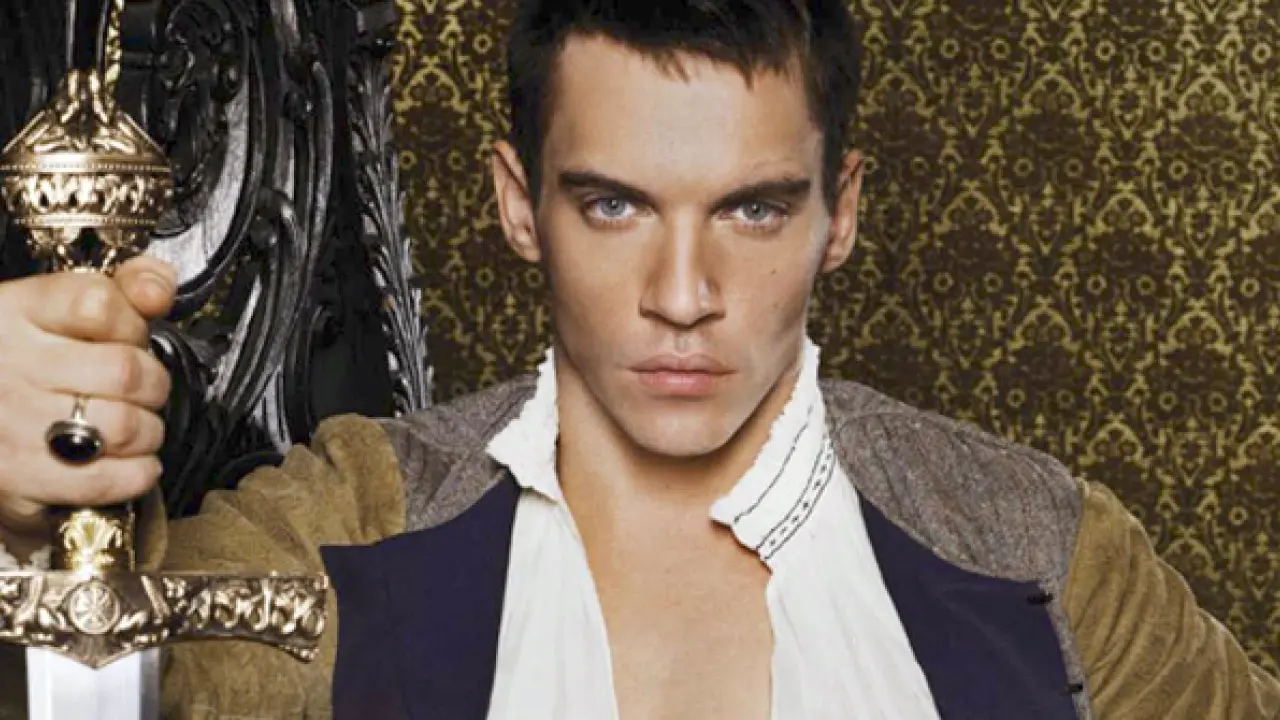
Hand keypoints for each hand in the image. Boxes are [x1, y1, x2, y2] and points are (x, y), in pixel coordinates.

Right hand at [0, 256, 176, 556]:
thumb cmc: (7, 367)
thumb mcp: (46, 313)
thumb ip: (117, 291)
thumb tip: (157, 289)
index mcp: (15, 314)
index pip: (99, 304)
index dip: (132, 323)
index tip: (129, 336)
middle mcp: (11, 367)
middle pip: (125, 371)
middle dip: (152, 383)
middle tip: (140, 391)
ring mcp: (12, 427)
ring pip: (124, 426)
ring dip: (147, 431)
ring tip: (133, 428)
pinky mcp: (18, 482)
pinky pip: (106, 479)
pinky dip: (136, 474)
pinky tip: (129, 463)